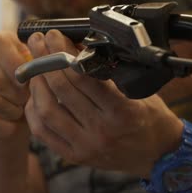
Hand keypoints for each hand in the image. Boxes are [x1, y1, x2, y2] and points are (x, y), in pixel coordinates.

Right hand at [0, 31, 30, 139]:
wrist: (17, 112)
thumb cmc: (33, 86)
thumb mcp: (38, 75)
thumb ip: (36, 69)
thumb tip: (37, 71)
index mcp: (1, 41)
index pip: (0, 45)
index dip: (16, 66)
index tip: (30, 82)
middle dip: (18, 96)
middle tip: (28, 102)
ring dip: (12, 112)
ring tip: (21, 112)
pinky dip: (2, 126)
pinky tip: (12, 127)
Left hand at [25, 30, 183, 176]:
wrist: (158, 153)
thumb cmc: (150, 116)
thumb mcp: (135, 89)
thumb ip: (107, 72)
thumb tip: (75, 46)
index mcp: (122, 111)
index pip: (83, 76)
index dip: (63, 52)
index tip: (55, 36)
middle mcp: (102, 130)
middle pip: (61, 89)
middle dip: (45, 60)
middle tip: (38, 42)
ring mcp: (86, 145)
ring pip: (47, 110)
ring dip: (36, 83)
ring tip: (34, 66)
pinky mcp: (74, 156)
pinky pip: (43, 131)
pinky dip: (34, 109)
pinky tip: (36, 94)